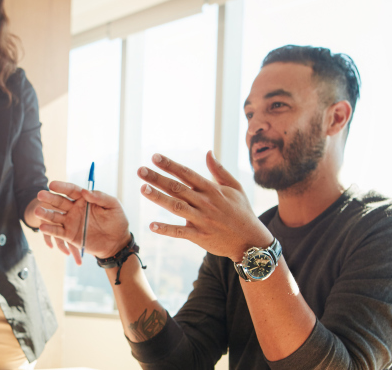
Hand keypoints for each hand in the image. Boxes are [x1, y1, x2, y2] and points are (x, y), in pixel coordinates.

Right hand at [33, 181, 130, 262]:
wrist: (118, 242)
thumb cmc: (117, 221)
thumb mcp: (113, 206)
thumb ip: (100, 197)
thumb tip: (85, 191)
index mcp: (84, 199)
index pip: (71, 190)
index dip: (62, 187)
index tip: (52, 184)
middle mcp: (75, 209)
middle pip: (59, 202)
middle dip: (49, 198)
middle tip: (40, 195)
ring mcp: (71, 222)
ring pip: (55, 216)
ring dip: (45, 213)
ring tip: (37, 211)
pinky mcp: (70, 235)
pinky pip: (58, 231)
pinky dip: (50, 229)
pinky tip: (42, 227)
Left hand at [138, 151, 271, 259]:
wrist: (251, 241)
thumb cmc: (242, 212)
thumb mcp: (235, 187)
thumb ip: (219, 170)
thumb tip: (208, 152)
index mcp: (212, 189)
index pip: (187, 174)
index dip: (170, 165)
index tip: (155, 157)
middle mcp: (205, 203)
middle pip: (177, 188)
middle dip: (158, 178)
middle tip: (140, 170)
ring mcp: (202, 220)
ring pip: (176, 207)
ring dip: (158, 198)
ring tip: (142, 189)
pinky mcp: (200, 237)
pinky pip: (180, 232)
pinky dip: (166, 229)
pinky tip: (152, 225)